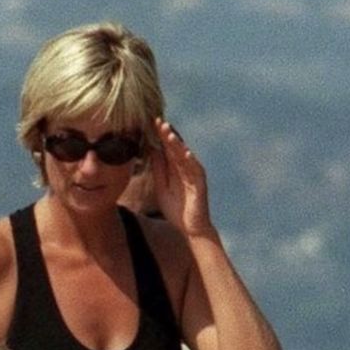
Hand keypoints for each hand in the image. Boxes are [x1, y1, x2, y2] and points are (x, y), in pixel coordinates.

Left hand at [150, 120, 213, 238]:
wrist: (189, 229)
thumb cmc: (176, 209)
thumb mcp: (161, 186)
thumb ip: (158, 169)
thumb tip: (150, 149)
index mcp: (175, 167)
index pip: (166, 147)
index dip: (158, 136)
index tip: (148, 123)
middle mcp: (185, 167)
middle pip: (175, 147)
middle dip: (166, 134)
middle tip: (157, 121)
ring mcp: (193, 174)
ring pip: (185, 156)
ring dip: (177, 144)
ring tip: (168, 133)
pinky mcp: (200, 184)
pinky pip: (196, 170)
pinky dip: (191, 161)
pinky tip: (185, 153)